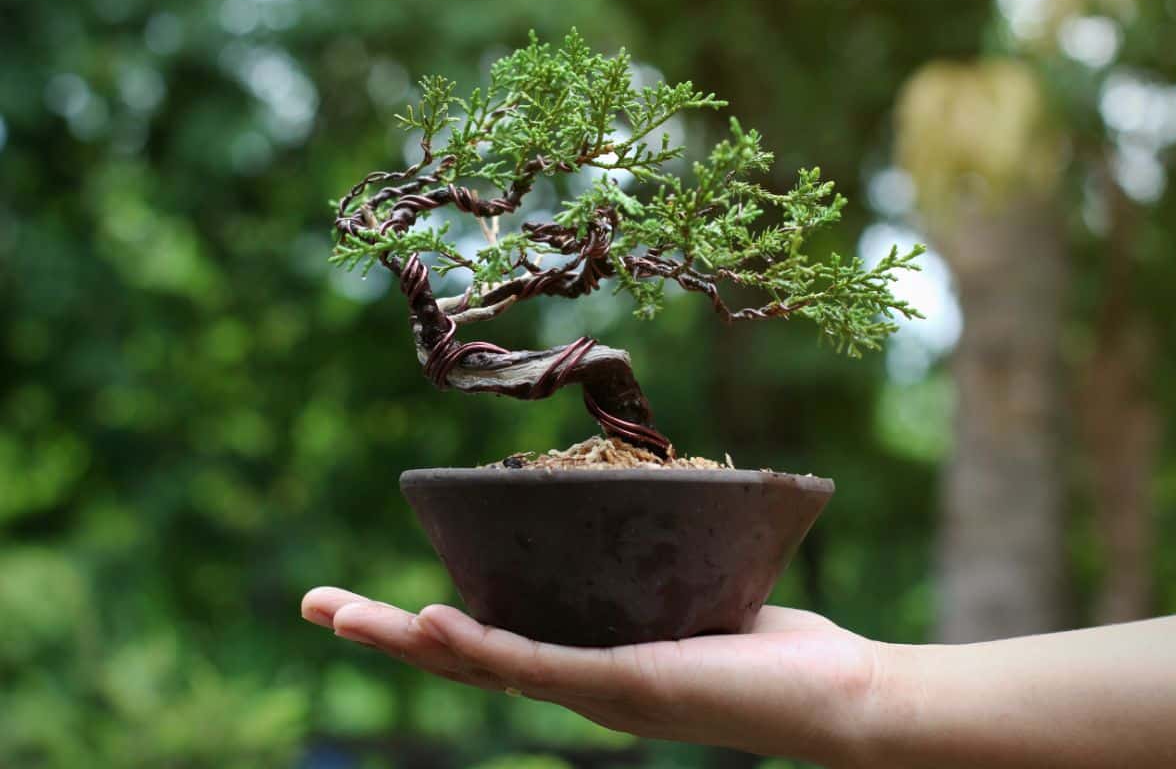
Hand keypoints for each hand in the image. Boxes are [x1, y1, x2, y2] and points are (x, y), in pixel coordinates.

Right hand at [301, 587, 882, 763]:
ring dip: (407, 639)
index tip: (371, 596)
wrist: (836, 698)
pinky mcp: (623, 686)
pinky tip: (430, 622)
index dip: (425, 623)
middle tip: (315, 605)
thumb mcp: (690, 589)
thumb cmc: (773, 646)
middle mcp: (578, 685)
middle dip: (385, 633)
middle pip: (463, 659)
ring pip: (481, 664)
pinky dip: (478, 645)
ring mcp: (595, 691)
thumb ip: (651, 566)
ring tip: (340, 613)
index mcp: (587, 663)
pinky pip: (536, 664)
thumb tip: (637, 500)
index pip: (490, 642)